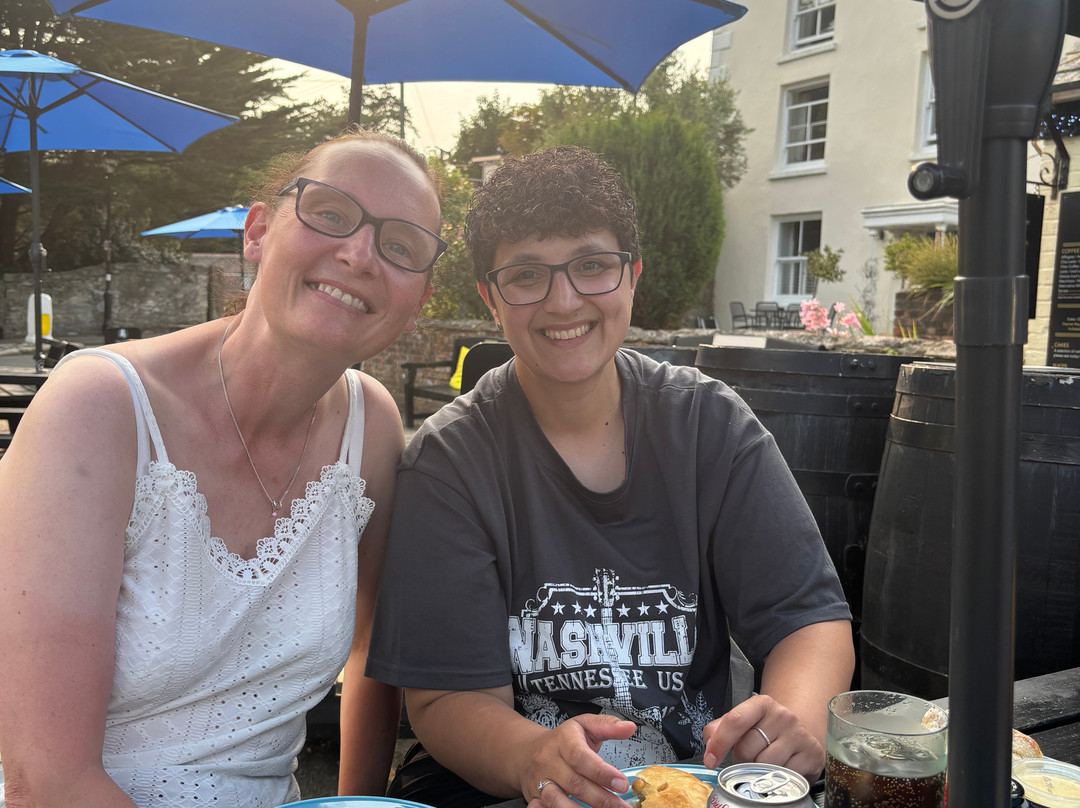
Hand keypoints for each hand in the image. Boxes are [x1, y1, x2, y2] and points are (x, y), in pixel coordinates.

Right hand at [519, 714, 636, 807]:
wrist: (528, 751)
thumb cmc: (563, 740)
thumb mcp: (584, 725)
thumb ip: (608, 726)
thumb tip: (629, 728)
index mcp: (563, 741)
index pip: (580, 757)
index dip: (602, 773)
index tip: (622, 784)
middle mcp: (548, 761)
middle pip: (574, 783)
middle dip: (601, 798)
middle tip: (622, 806)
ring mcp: (539, 780)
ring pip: (556, 800)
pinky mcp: (533, 796)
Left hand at [701, 694, 824, 778]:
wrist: (802, 732)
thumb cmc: (768, 728)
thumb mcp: (745, 721)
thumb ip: (722, 727)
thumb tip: (709, 739)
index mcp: (762, 704)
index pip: (735, 721)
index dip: (719, 743)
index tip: (710, 760)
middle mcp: (782, 716)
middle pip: (746, 749)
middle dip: (741, 760)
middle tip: (748, 758)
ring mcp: (798, 735)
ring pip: (763, 765)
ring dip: (758, 771)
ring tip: (764, 763)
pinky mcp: (811, 755)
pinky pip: (783, 776)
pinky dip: (777, 778)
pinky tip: (781, 767)